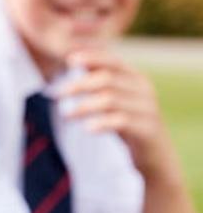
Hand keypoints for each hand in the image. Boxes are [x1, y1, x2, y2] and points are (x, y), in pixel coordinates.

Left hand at [61, 49, 181, 184]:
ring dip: (84, 106)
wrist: (156, 155)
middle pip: (107, 79)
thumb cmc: (128, 122)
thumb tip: (72, 59)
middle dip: (79, 85)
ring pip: (111, 100)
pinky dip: (101, 123)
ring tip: (66, 115)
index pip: (113, 61)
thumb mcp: (115, 99)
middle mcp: (144, 89)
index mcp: (136, 78)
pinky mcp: (148, 129)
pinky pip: (121, 121)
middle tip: (57, 94)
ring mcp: (148, 109)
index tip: (69, 60)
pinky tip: (87, 128)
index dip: (91, 57)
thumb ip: (99, 81)